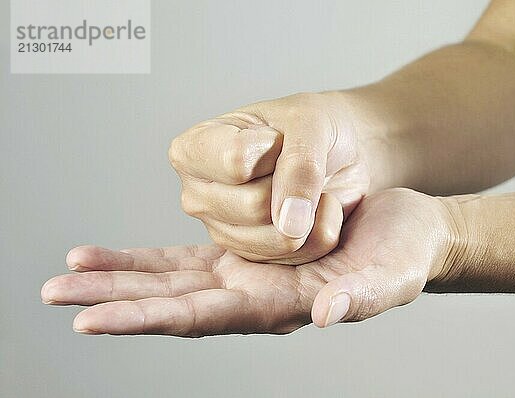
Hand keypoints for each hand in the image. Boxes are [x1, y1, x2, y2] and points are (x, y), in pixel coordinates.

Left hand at [41, 188, 460, 335]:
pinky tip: (116, 257)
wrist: (407, 228)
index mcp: (280, 307)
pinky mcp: (245, 251)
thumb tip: (326, 313)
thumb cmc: (404, 255)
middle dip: (114, 301)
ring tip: (70, 273)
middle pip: (171, 303)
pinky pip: (186, 256)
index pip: (202, 318)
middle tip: (56, 297)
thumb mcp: (390, 277)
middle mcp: (252, 296)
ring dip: (120, 278)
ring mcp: (245, 274)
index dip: (147, 319)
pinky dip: (148, 257)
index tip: (92, 321)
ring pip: (170, 279)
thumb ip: (359, 298)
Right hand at [168, 92, 370, 263]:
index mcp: (193, 149)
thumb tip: (290, 225)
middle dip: (292, 184)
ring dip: (310, 210)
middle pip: (255, 206)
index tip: (276, 134)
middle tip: (295, 165)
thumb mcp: (309, 122)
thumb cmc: (314, 125)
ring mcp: (223, 231)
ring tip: (305, 186)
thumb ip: (299, 166)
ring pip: (279, 237)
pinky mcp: (253, 256)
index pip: (236, 163)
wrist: (341, 149)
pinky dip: (319, 230)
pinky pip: (300, 255)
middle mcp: (198, 195)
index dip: (273, 147)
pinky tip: (310, 209)